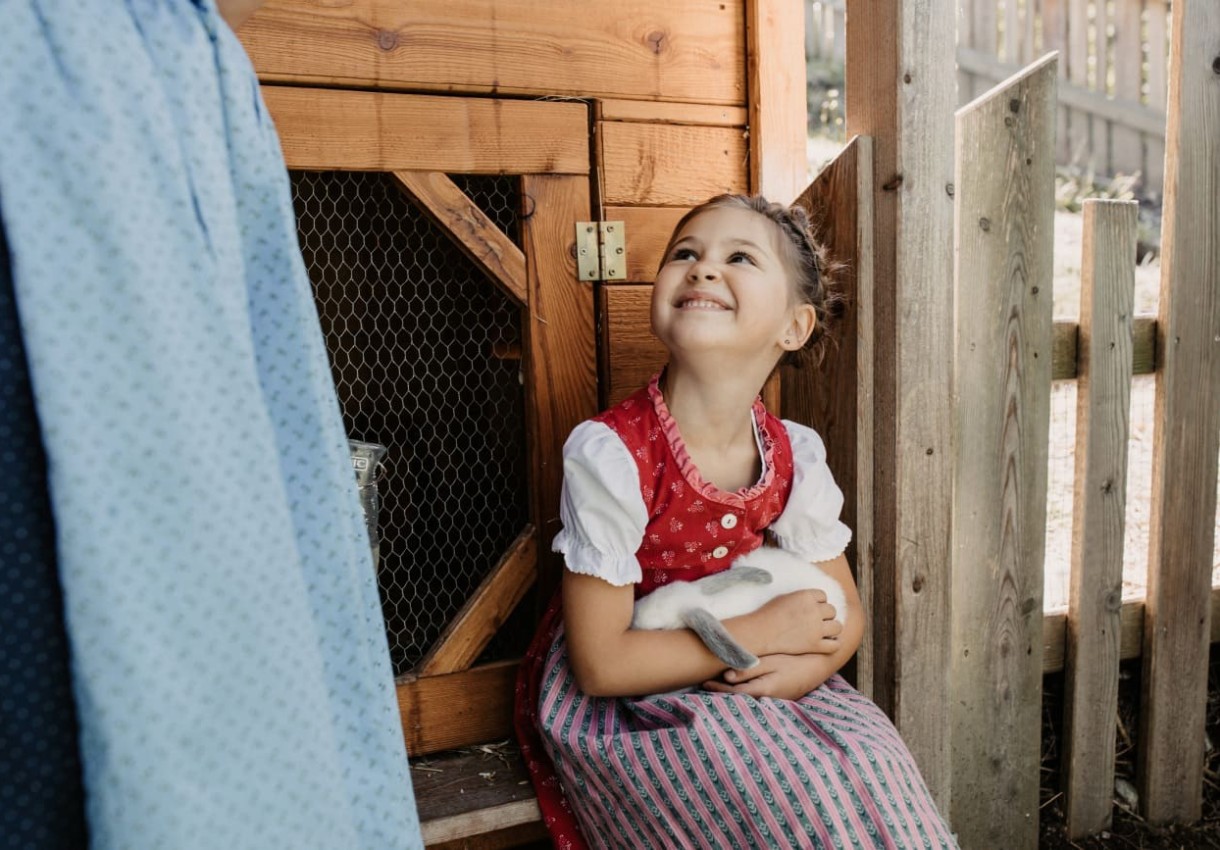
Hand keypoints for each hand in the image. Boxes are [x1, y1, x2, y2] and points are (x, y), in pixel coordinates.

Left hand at [701, 654, 834, 699]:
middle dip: (721, 692)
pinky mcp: (777, 697)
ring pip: (747, 698)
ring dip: (732, 692)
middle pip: (738, 698)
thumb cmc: (794, 661)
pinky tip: (737, 685)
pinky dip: (743, 691)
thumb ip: (749, 669)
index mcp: (763, 691)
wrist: (818, 667)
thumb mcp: (771, 662)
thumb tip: (727, 676)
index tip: (704, 683)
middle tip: (703, 685)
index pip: (734, 692)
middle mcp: (766, 699)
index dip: (718, 688)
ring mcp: (773, 700)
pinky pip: (755, 696)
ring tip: (715, 685)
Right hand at [751, 588, 842, 656]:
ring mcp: (816, 628)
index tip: (810, 609)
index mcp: (807, 596)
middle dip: (825, 615)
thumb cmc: (768, 614)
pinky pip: (835, 645)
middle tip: (815, 621)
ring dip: (831, 628)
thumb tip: (813, 599)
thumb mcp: (785, 597)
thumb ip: (802, 597)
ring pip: (837, 626)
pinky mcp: (815, 645)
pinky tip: (825, 643)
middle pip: (832, 610)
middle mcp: (814, 610)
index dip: (818, 602)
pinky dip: (833, 644)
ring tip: (822, 631)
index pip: (823, 596)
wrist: (760, 632)